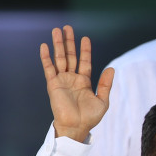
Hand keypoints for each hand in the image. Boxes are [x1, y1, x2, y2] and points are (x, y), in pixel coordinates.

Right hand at [40, 25, 114, 142]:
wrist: (76, 127)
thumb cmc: (89, 118)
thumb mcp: (103, 100)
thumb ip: (106, 84)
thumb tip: (111, 68)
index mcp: (84, 82)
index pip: (84, 62)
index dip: (85, 50)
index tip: (85, 38)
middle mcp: (72, 79)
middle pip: (70, 56)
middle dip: (69, 42)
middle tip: (67, 28)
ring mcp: (62, 81)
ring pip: (60, 58)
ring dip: (58, 44)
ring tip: (56, 30)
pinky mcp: (53, 84)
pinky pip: (49, 68)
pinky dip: (46, 57)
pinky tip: (44, 46)